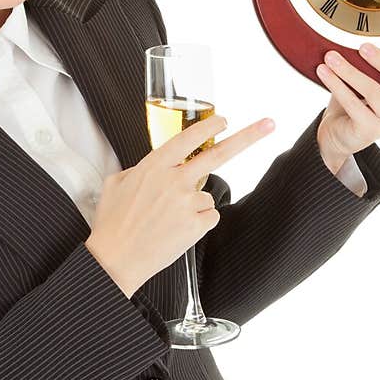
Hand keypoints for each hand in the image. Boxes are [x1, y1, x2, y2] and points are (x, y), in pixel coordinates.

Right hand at [86, 112, 274, 296]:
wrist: (116, 259)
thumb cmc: (112, 224)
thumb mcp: (115, 184)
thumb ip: (137, 170)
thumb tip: (151, 170)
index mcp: (153, 167)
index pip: (188, 138)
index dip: (209, 126)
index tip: (223, 119)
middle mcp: (174, 180)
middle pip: (218, 154)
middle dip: (247, 137)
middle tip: (268, 124)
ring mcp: (187, 203)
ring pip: (207, 195)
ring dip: (194, 205)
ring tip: (167, 221)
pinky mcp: (196, 225)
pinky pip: (209, 216)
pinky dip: (198, 222)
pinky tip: (176, 230)